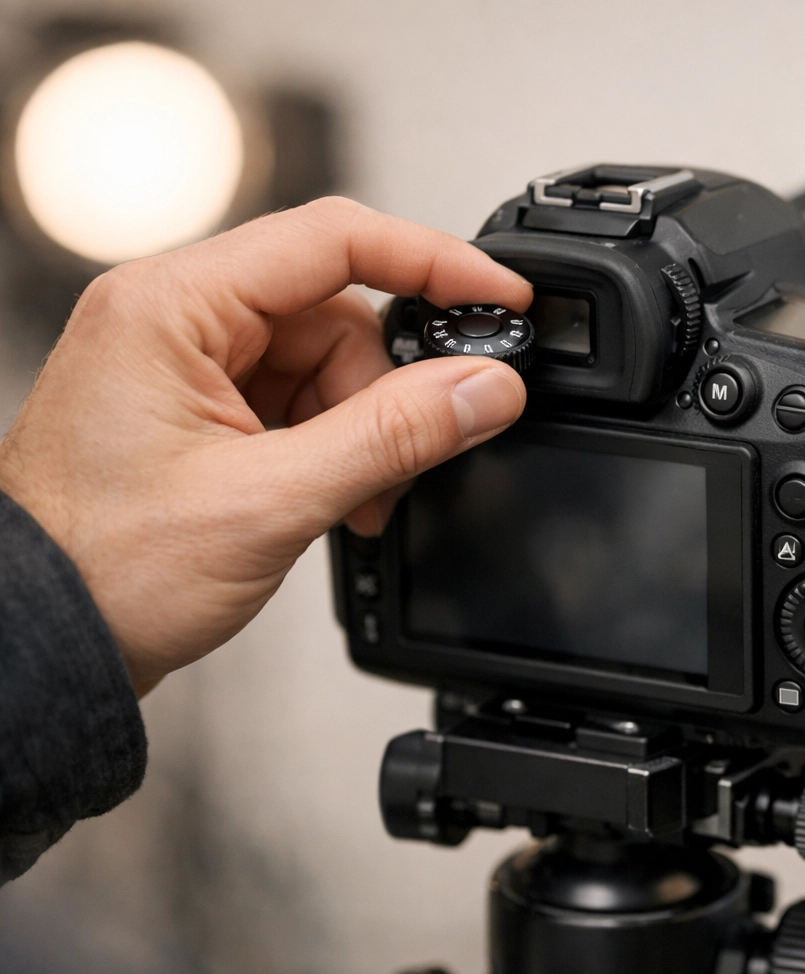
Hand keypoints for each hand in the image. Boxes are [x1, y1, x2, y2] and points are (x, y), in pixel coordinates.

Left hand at [0, 198, 530, 694]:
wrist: (46, 642)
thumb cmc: (104, 570)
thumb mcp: (273, 500)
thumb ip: (394, 435)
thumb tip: (486, 388)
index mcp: (171, 307)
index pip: (335, 240)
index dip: (433, 263)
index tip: (499, 299)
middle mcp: (176, 320)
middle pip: (339, 313)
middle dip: (385, 393)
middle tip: (399, 463)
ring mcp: (188, 364)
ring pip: (329, 363)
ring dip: (364, 431)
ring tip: (352, 502)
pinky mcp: (202, 408)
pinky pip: (303, 401)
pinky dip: (337, 449)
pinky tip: (333, 499)